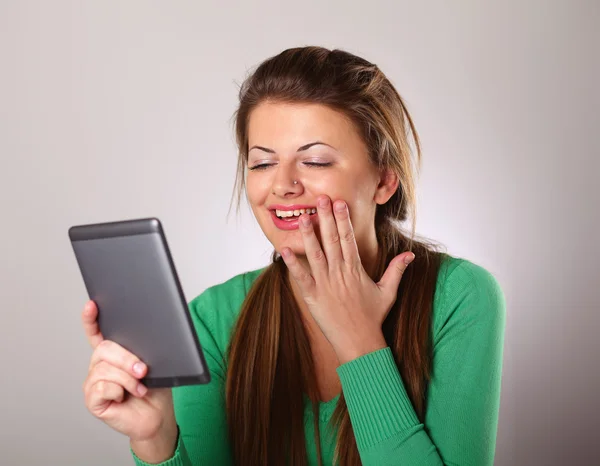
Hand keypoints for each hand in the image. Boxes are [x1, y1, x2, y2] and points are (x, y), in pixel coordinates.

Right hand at [81, 301, 177, 460]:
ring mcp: (93, 382)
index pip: (96, 332)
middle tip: (144, 369)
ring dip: (128, 377)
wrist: (158, 415)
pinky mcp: (93, 399)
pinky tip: (127, 396)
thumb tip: (150, 331)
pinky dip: (119, 390)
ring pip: (104, 368)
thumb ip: (146, 347)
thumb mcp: (155, 361)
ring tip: (141, 386)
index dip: (91, 318)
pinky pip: (102, 387)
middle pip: (104, 348)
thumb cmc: (157, 387)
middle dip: (127, 358)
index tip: (92, 304)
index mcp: (113, 352)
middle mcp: (99, 365)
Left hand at [281, 195, 414, 363]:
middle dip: (325, 218)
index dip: (343, 219)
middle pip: (331, 240)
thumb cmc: (373, 318)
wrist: (359, 342)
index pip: (348, 238)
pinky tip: (284, 250)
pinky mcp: (312, 297)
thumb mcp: (388, 292)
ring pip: (314, 254)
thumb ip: (397, 270)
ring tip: (302, 217)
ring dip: (308, 235)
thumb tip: (410, 254)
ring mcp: (324, 284)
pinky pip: (300, 277)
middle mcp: (339, 273)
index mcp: (355, 269)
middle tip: (320, 199)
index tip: (340, 203)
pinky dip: (292, 264)